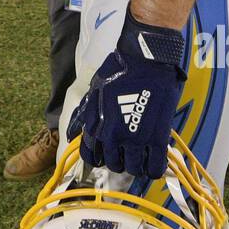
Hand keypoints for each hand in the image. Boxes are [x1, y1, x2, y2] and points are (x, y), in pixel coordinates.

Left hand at [75, 6, 185, 178]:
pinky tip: (155, 162)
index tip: (107, 154)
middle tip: (126, 151)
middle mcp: (112, 136)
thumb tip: (73, 132)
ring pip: (132, 168)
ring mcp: (134, 139)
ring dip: (136, 165)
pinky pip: (154, 167)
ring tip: (141, 155)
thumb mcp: (94, 91)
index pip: (90, 156)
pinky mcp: (156, 138)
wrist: (145, 60)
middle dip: (118, 160)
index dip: (98, 157)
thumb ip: (85, 115)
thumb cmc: (120, 70)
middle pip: (112, 164)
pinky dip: (154, 169)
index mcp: (95, 125)